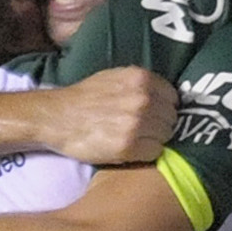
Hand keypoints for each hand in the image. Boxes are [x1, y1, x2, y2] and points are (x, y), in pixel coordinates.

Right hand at [33, 69, 176, 166]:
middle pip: (172, 119)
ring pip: (166, 137)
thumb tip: (166, 96)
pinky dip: (146, 153)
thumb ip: (141, 84)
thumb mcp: (115, 77)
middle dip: (161, 125)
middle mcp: (142, 99)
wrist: (58, 118)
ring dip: (154, 140)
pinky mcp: (129, 146)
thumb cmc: (86, 98)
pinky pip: (155, 152)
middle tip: (144, 130)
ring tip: (137, 139)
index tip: (155, 115)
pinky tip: (132, 149)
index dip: (165, 108)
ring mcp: (137, 123)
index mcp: (141, 78)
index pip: (173, 98)